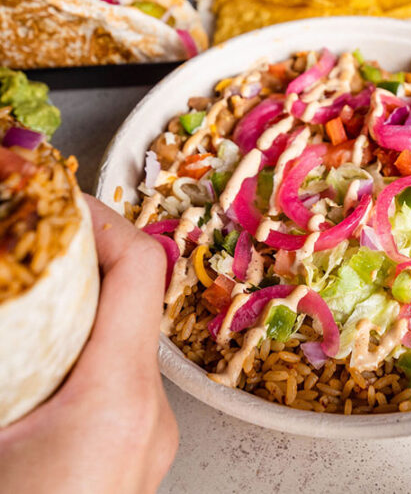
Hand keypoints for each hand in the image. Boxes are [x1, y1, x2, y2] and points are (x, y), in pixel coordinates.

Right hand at [0, 196, 177, 493]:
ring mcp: (145, 439)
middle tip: (24, 241)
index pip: (138, 267)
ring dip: (72, 305)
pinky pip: (112, 375)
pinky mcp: (130, 457)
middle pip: (129, 296)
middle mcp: (149, 414)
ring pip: (119, 337)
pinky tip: (31, 353)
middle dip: (74, 259)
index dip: (98, 217)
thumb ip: (1, 361)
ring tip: (22, 290)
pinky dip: (76, 347)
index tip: (53, 199)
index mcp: (116, 402)